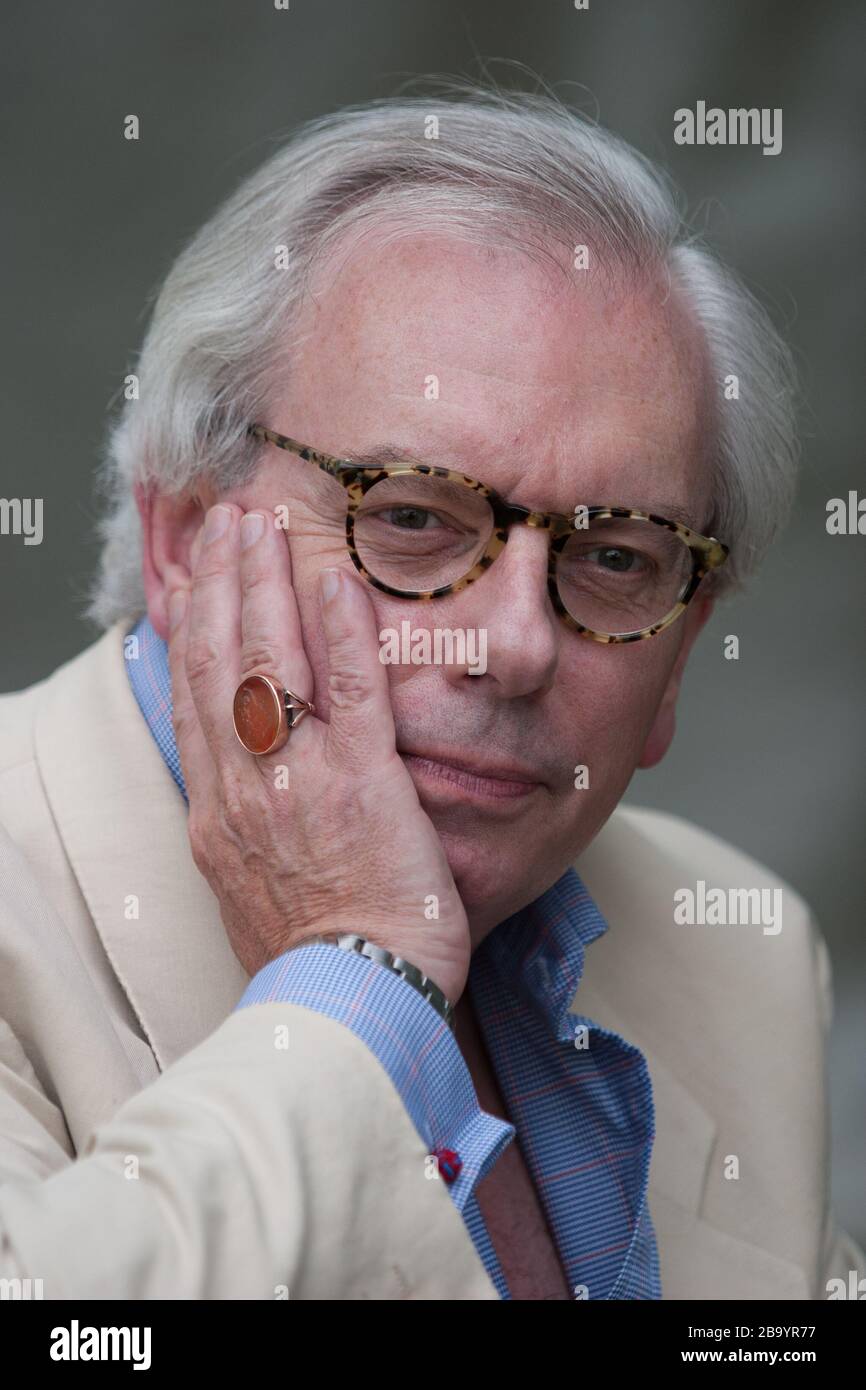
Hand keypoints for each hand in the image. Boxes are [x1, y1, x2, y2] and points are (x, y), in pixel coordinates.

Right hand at [165, 503, 470, 1006]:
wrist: (353, 1001)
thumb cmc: (315, 956)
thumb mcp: (254, 888)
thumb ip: (249, 827)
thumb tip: (252, 792)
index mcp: (218, 811)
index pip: (195, 697)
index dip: (194, 628)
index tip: (198, 580)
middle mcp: (244, 786)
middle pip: (218, 661)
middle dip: (220, 583)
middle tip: (227, 522)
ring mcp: (298, 778)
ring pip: (268, 660)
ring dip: (264, 583)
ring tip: (265, 524)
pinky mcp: (362, 781)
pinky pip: (347, 689)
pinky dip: (339, 630)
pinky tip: (336, 580)